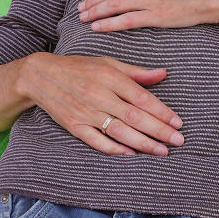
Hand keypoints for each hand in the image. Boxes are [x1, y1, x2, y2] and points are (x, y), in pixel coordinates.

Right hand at [22, 52, 183, 155]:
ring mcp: (85, 112)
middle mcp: (98, 95)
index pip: (141, 98)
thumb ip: (136, 72)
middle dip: (159, 131)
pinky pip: (96, 141)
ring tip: (162, 151)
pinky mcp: (74, 125)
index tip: (178, 122)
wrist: (40, 76)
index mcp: (109, 77)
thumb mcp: (108, 63)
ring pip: (119, 131)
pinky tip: (131, 154)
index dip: (161, 112)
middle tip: (178, 141)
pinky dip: (114, 149)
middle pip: (134, 117)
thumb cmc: (80, 68)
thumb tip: (163, 73)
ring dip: (143, 143)